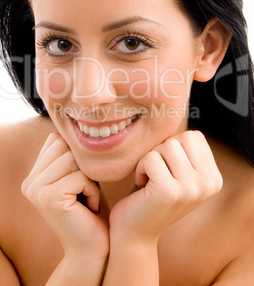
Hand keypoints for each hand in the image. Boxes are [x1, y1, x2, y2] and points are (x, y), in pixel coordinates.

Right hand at [21, 133, 108, 259]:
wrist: (91, 247)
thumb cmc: (90, 208)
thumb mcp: (77, 176)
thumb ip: (68, 155)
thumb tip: (72, 126)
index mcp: (34, 175)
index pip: (57, 140)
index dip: (77, 157)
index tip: (81, 182)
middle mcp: (30, 181)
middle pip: (65, 147)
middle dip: (84, 167)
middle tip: (85, 191)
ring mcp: (36, 189)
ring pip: (73, 160)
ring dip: (90, 179)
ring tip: (87, 198)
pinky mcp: (48, 198)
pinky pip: (81, 176)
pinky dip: (93, 190)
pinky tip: (89, 207)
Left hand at [109, 130, 222, 244]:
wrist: (135, 232)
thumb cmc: (152, 195)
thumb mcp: (179, 173)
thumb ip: (186, 152)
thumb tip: (173, 116)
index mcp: (214, 178)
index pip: (194, 136)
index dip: (173, 147)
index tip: (166, 169)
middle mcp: (208, 184)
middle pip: (181, 138)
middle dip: (161, 152)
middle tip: (156, 174)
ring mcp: (191, 189)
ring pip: (166, 146)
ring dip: (150, 160)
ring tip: (149, 179)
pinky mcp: (169, 191)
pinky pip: (150, 158)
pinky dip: (140, 168)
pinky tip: (141, 185)